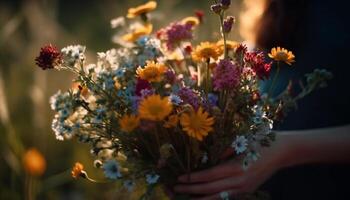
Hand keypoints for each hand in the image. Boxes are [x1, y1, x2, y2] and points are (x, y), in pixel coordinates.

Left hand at [174, 133, 289, 199]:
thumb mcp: (241, 141)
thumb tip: (205, 159)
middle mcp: (240, 182)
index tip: (180, 178)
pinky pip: (227, 197)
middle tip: (176, 189)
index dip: (194, 178)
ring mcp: (245, 189)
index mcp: (237, 168)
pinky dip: (213, 198)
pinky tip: (203, 198)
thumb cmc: (261, 141)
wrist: (283, 151)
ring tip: (186, 198)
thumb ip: (222, 151)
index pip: (210, 176)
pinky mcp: (247, 191)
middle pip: (211, 189)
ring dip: (200, 198)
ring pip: (218, 197)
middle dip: (192, 190)